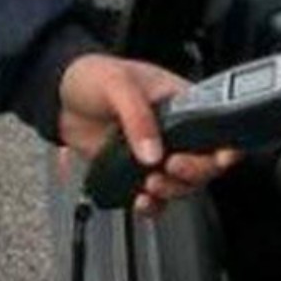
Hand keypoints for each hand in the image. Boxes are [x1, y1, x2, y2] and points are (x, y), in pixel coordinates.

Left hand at [58, 53, 238, 219]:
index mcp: (179, 100)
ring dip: (171, 191)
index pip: (215, 126)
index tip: (218, 158)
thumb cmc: (91, 75)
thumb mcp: (116, 84)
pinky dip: (152, 205)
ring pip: (182, 183)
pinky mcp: (136, 170)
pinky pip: (155, 196)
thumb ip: (137, 117)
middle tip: (169, 167)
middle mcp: (174, 130)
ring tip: (150, 184)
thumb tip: (153, 153)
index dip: (223, 145)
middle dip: (192, 172)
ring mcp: (156, 152)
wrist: (58, 96)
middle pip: (204, 163)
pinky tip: (140, 201)